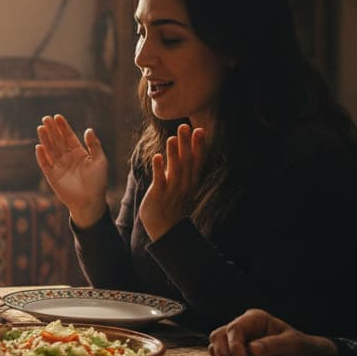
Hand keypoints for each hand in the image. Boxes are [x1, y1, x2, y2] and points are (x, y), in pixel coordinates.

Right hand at [34, 115, 107, 227]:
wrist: (91, 201)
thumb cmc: (98, 181)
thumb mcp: (100, 160)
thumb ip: (94, 145)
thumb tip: (88, 129)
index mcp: (78, 153)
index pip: (68, 137)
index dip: (63, 127)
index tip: (58, 117)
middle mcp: (67, 158)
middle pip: (57, 141)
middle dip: (52, 130)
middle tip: (46, 118)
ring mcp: (58, 166)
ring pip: (50, 149)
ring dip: (45, 139)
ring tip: (41, 127)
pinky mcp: (52, 176)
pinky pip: (45, 164)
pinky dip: (41, 156)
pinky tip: (39, 147)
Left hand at [138, 123, 205, 239]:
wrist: (166, 229)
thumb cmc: (173, 204)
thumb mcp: (183, 185)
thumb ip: (183, 168)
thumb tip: (184, 150)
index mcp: (191, 180)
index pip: (197, 160)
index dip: (198, 145)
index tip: (199, 129)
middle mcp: (184, 184)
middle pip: (187, 161)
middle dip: (186, 144)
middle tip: (185, 126)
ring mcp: (172, 190)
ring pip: (175, 169)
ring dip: (173, 154)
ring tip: (172, 138)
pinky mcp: (159, 195)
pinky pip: (160, 180)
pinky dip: (159, 169)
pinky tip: (157, 157)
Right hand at [207, 308, 337, 355]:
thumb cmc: (301, 349)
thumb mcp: (293, 345)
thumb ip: (273, 345)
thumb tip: (252, 348)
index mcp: (254, 319)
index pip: (234, 329)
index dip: (234, 346)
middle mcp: (241, 328)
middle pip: (218, 336)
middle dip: (224, 355)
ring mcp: (235, 343)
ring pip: (215, 348)